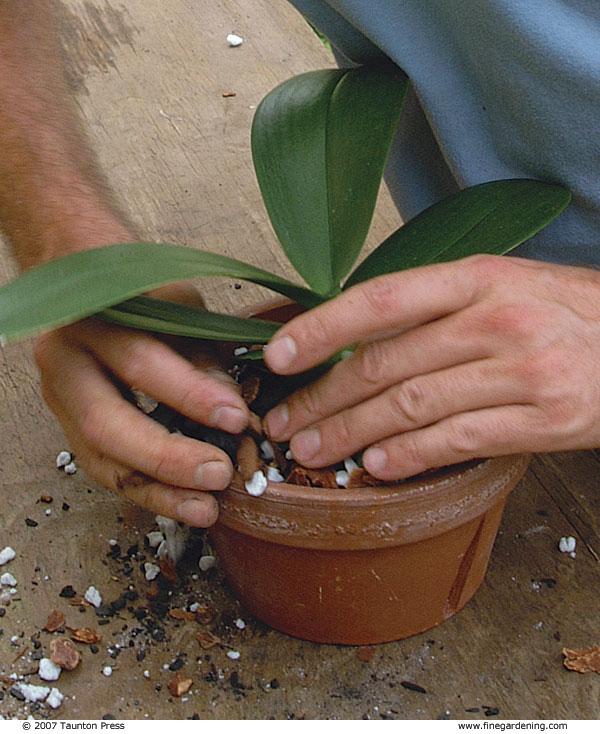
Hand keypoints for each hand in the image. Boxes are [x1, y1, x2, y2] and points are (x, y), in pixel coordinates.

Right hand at [34, 282, 248, 525]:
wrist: (90, 291)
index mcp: (92, 321)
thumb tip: (232, 411)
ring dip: (157, 490)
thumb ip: (202, 357)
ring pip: (101, 459)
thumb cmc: (143, 296)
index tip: (234, 418)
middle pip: (106, 424)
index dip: (190, 395)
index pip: (140, 364)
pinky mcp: (69, 428)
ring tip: (205, 508)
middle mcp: (65, 362)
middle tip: (218, 474)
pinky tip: (181, 502)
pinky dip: (147, 491)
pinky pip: (105, 470)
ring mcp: (60, 400)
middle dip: (167, 457)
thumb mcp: (179, 309)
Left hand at [263, 255, 599, 478]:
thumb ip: (436, 309)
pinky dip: (409, 455)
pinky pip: (457, 439)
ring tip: (313, 450)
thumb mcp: (501, 287)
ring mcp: (522, 369)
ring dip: (352, 433)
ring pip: (412, 405)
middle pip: (386, 362)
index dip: (321, 328)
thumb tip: (359, 340)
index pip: (381, 299)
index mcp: (477, 277)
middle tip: (285, 421)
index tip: (277, 355)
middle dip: (323, 397)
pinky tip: (376, 465)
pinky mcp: (544, 418)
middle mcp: (495, 318)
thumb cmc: (563, 314)